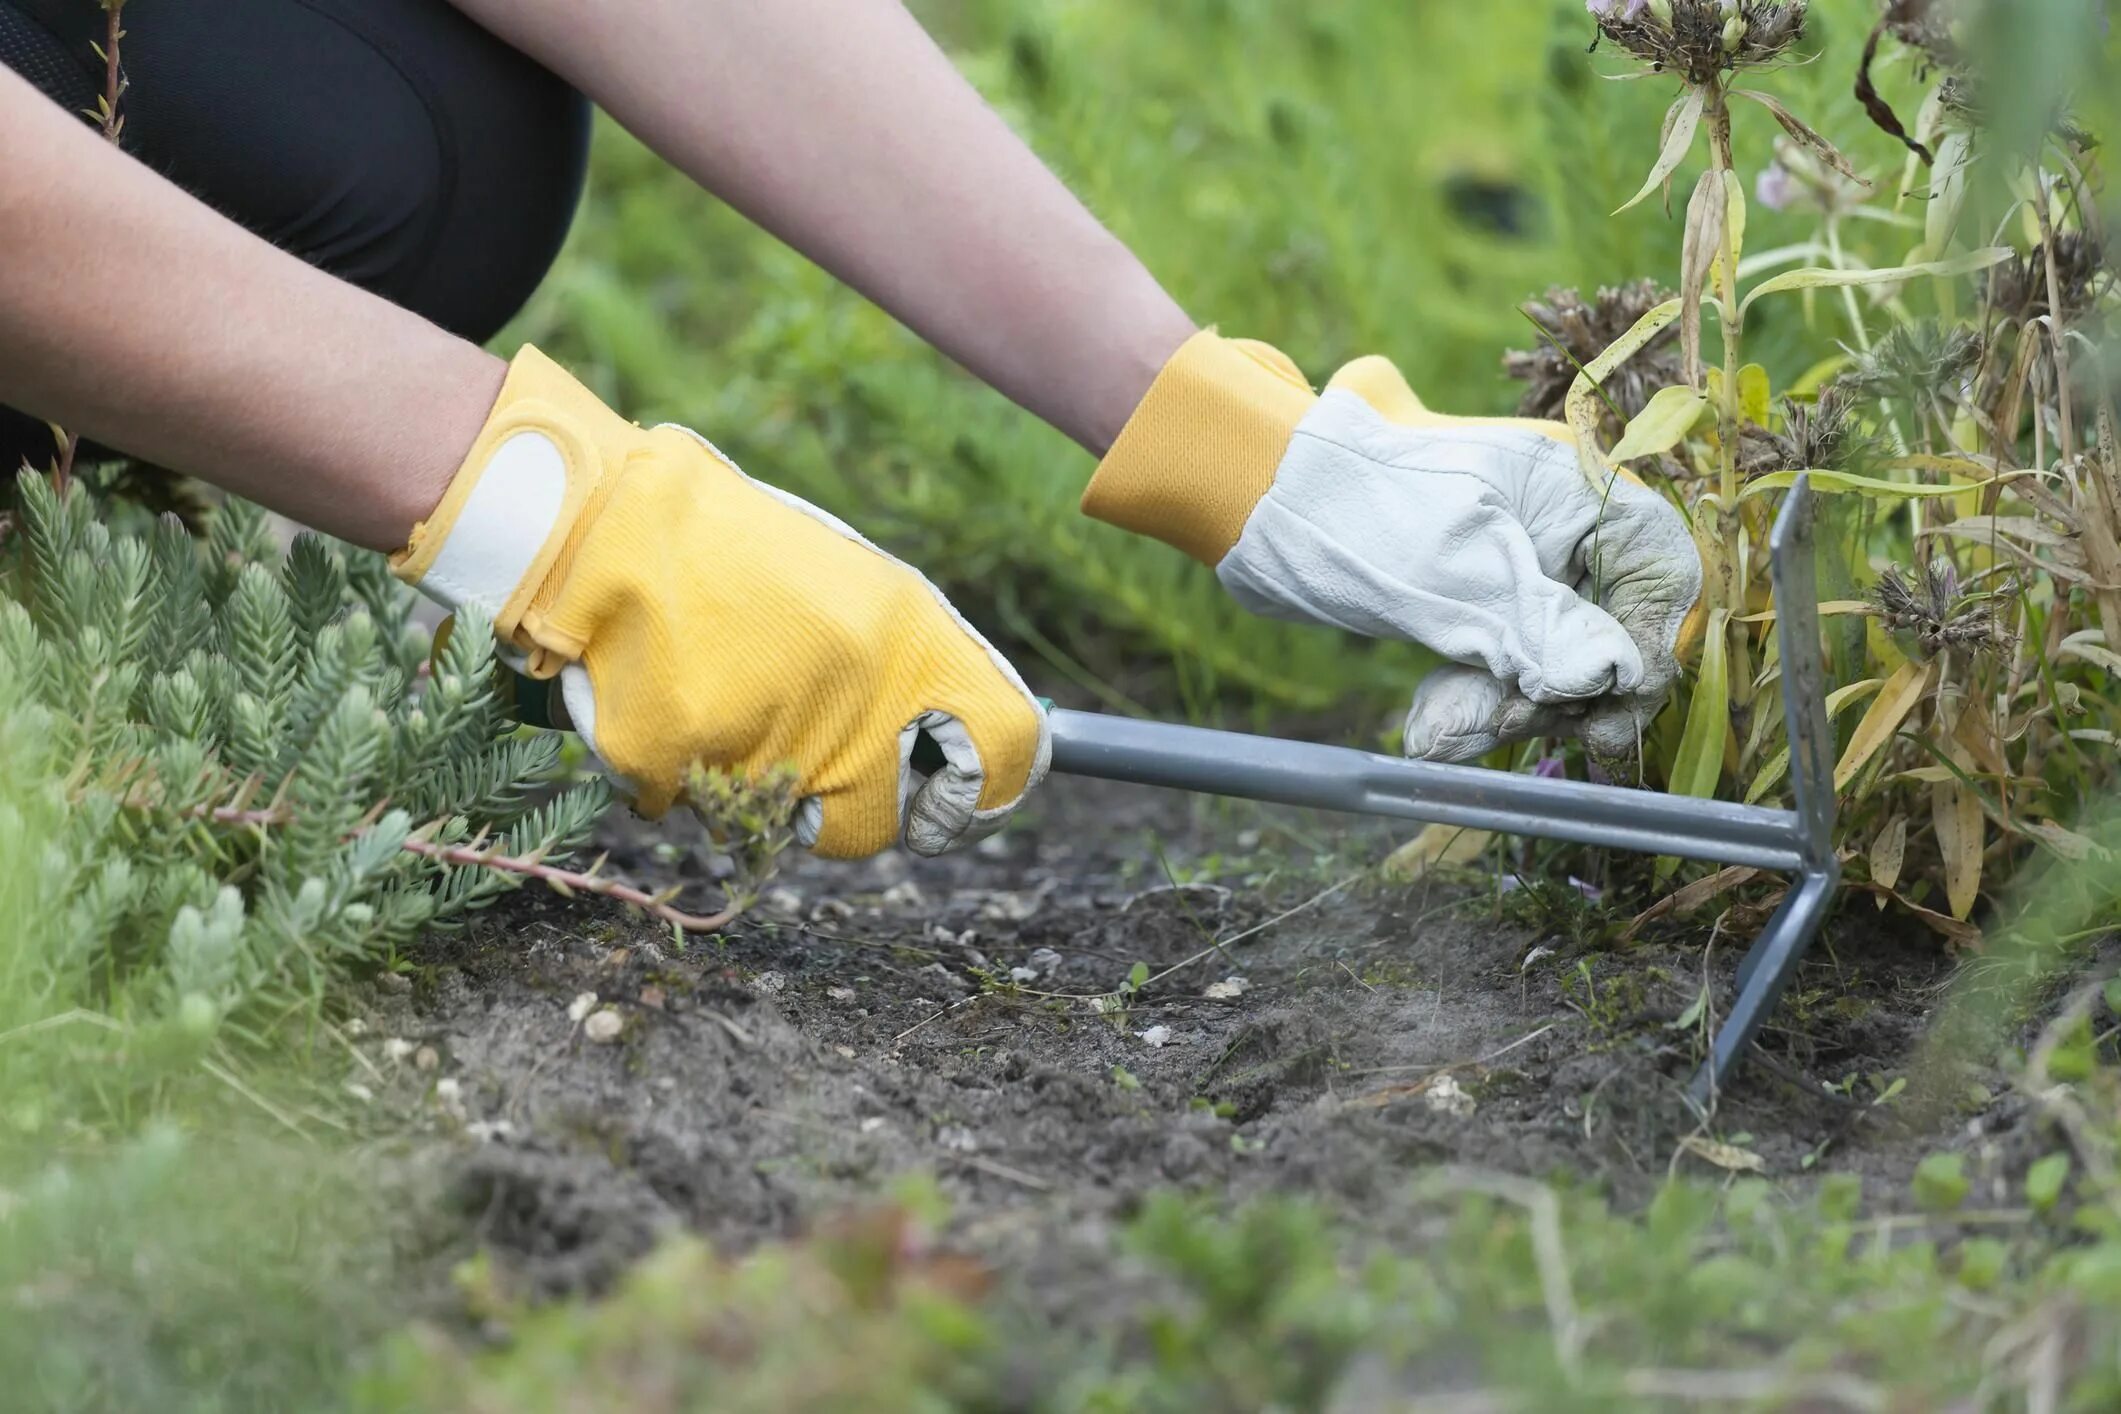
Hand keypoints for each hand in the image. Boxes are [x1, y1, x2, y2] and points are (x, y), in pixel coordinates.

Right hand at [395, 347, 1049, 857]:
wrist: (602, 515)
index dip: (979, 788)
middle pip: (879, 822)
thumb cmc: (727, 547)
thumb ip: (905, 667)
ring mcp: (764, 731)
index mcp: (906, 637)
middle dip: (842, 806)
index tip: (956, 800)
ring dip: (744, 783)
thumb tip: (966, 741)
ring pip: (771, 821)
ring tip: (710, 694)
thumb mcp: (847, 585)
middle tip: (800, 758)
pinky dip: (667, 766)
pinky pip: (683, 801)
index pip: (1001, 747)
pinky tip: (658, 697)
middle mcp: (851, 690)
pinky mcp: (679, 755)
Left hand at [1082, 332, 1700, 761]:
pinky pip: (1502, 670)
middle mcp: (1561, 526)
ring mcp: (1519, 567)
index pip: (1661, 573)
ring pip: (1552, 663)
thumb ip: (1541, 627)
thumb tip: (1612, 679)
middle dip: (1561, 693)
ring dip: (1508, 710)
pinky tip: (1434, 730)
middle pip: (1609, 631)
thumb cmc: (1364, 512)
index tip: (1606, 707)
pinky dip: (1473, 705)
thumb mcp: (1461, 572)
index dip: (1644, 646)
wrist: (1263, 499)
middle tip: (1508, 724)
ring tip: (1445, 731)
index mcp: (1580, 489)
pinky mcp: (1476, 606)